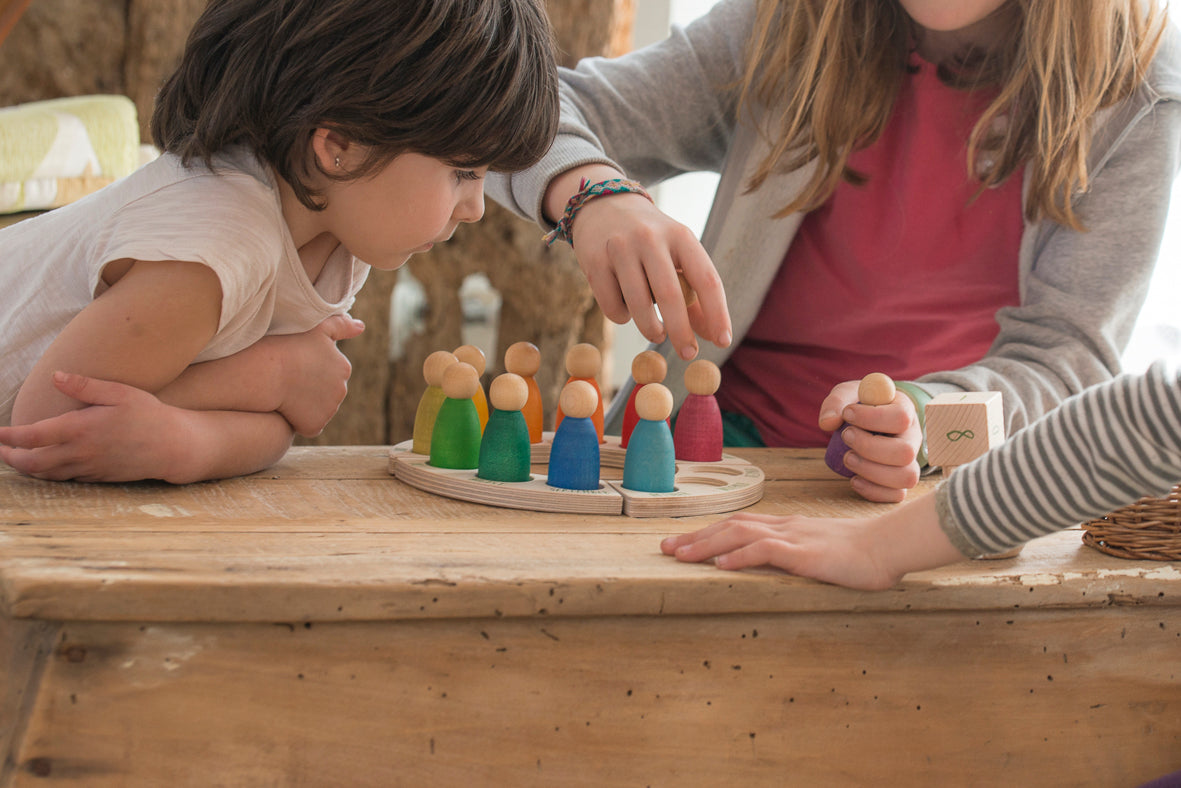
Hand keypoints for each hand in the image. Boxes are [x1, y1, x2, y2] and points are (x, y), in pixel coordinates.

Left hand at [0, 372, 187, 482]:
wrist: (174, 447)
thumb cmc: (150, 416)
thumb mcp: (120, 392)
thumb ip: (85, 386)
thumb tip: (56, 377)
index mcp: (80, 429)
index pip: (32, 436)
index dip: (8, 436)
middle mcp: (80, 452)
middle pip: (32, 462)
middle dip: (10, 456)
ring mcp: (88, 468)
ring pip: (46, 474)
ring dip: (26, 467)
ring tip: (15, 458)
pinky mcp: (98, 477)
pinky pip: (65, 479)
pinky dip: (49, 474)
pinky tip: (46, 466)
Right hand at [269, 314, 363, 435]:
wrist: (265, 372)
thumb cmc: (287, 345)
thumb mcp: (317, 327)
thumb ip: (341, 325)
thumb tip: (361, 327)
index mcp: (343, 367)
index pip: (330, 372)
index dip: (310, 369)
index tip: (294, 364)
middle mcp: (341, 390)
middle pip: (326, 392)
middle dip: (311, 388)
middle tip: (288, 379)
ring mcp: (329, 410)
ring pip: (318, 409)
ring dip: (305, 405)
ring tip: (285, 394)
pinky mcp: (315, 425)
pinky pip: (309, 426)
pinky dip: (299, 421)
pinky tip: (285, 410)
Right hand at [570, 191, 730, 360]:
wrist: (602, 207)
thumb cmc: (650, 241)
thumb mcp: (677, 255)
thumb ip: (695, 293)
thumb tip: (713, 335)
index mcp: (680, 236)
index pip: (706, 278)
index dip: (717, 313)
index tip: (724, 341)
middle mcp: (651, 239)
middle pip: (671, 296)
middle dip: (682, 333)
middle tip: (688, 354)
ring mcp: (619, 249)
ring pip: (639, 306)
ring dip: (651, 329)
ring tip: (657, 333)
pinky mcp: (594, 262)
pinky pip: (613, 307)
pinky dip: (623, 317)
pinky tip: (626, 305)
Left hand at [660, 494, 962, 590]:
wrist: (890, 546)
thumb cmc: (863, 554)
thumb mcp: (823, 554)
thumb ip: (800, 556)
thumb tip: (780, 565)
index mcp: (787, 527)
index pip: (739, 524)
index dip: (708, 532)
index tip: (682, 542)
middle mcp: (784, 527)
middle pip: (730, 525)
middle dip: (695, 536)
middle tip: (664, 548)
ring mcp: (793, 538)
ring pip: (740, 534)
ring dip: (706, 544)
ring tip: (679, 555)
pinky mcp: (804, 553)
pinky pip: (766, 551)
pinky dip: (740, 556)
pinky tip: (720, 565)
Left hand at [818, 380, 921, 502]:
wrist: (866, 420)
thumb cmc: (861, 405)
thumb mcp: (848, 394)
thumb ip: (837, 401)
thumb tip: (828, 423)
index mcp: (905, 411)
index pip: (901, 417)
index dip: (872, 418)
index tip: (847, 413)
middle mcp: (912, 437)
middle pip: (905, 451)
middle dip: (869, 447)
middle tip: (846, 436)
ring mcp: (909, 461)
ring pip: (906, 476)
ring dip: (871, 471)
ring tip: (847, 458)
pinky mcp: (899, 480)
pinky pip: (897, 494)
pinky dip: (874, 491)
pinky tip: (854, 480)